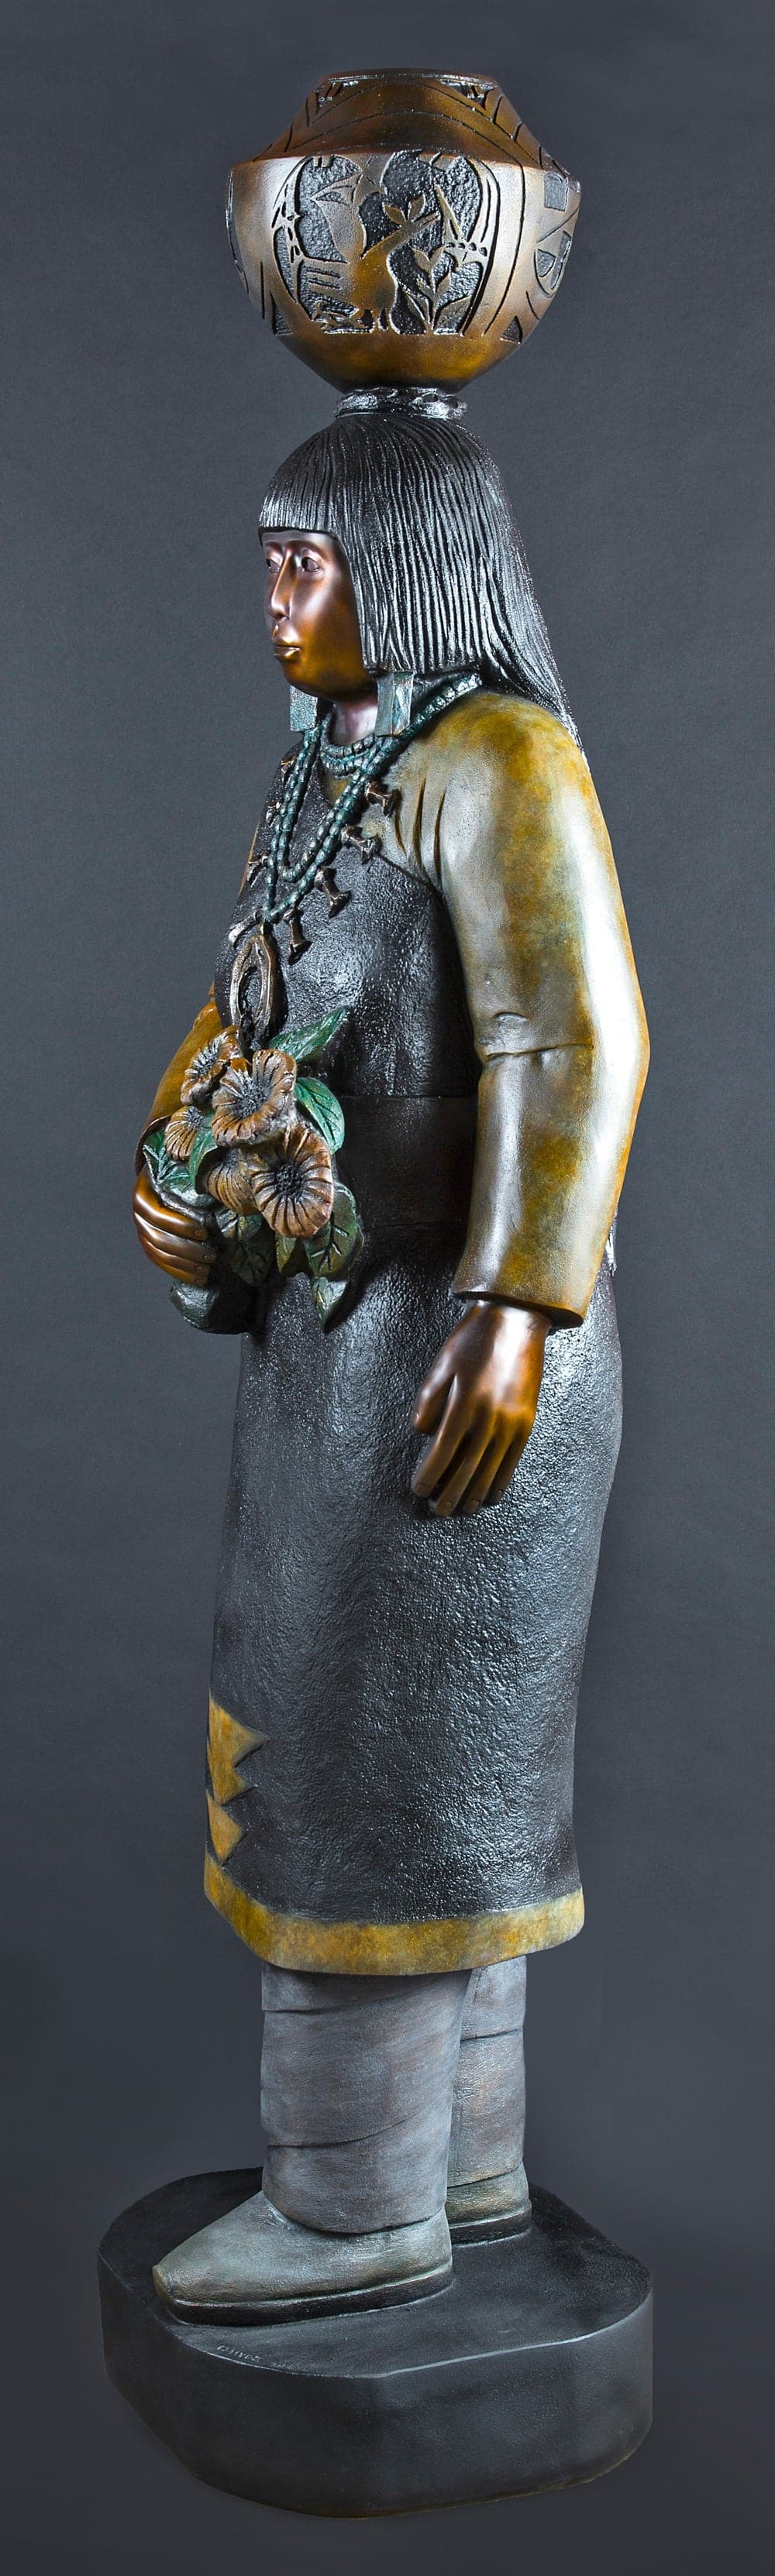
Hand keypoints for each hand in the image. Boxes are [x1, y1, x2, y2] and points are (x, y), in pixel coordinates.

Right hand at [132, 1166, 216, 1287]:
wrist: (161, 1181)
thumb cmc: (176, 1173)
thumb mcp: (180, 1170)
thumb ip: (189, 1177)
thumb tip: (210, 1183)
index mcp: (143, 1197)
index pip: (159, 1215)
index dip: (181, 1225)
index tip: (205, 1231)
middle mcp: (138, 1218)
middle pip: (161, 1239)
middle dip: (188, 1249)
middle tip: (212, 1255)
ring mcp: (143, 1235)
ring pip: (162, 1255)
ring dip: (186, 1264)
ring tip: (208, 1268)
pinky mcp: (150, 1248)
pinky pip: (164, 1265)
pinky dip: (182, 1273)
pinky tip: (200, 1278)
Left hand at [411, 1301, 548, 1516]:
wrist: (515, 1321)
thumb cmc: (471, 1341)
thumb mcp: (441, 1366)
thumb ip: (429, 1402)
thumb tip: (424, 1434)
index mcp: (464, 1404)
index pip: (442, 1452)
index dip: (429, 1475)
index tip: (419, 1490)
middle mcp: (490, 1418)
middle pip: (466, 1468)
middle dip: (450, 1493)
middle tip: (438, 1512)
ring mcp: (512, 1422)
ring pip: (490, 1469)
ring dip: (475, 1493)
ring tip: (463, 1509)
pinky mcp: (527, 1422)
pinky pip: (512, 1460)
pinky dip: (500, 1480)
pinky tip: (491, 1495)